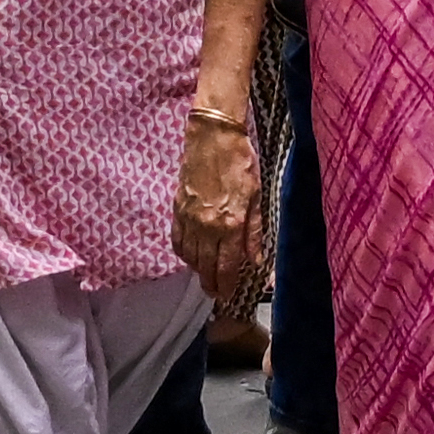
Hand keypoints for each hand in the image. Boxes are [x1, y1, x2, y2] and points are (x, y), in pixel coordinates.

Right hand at [175, 109, 270, 312]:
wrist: (212, 137)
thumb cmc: (240, 162)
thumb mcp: (256, 196)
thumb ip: (254, 231)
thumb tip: (255, 260)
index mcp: (230, 224)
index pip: (226, 266)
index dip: (226, 285)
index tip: (227, 296)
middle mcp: (207, 226)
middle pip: (205, 266)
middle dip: (211, 283)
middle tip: (215, 293)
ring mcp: (189, 218)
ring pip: (190, 256)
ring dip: (197, 269)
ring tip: (205, 275)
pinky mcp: (177, 209)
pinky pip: (177, 240)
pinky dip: (183, 252)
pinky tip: (190, 255)